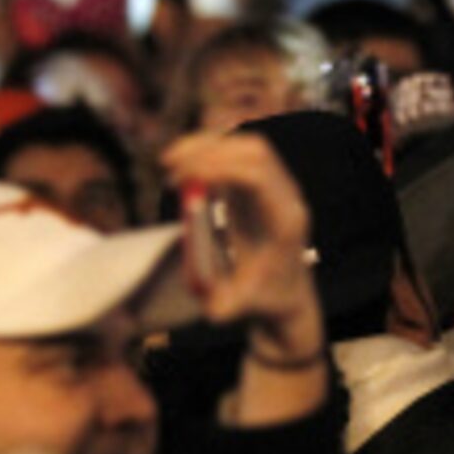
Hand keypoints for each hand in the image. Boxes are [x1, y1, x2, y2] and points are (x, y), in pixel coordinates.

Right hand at [158, 132, 320, 364]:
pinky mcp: (264, 183)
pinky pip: (241, 153)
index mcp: (284, 221)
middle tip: (167, 164)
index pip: (258, 177)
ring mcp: (278, 185)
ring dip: (209, 145)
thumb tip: (190, 265)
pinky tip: (184, 164)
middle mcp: (286, 196)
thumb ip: (210, 296)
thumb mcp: (229, 308)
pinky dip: (212, 150)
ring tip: (169, 161)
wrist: (286, 295)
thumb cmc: (257, 302)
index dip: (220, 169)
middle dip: (209, 150)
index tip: (182, 178)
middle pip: (255, 152)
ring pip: (248, 146)